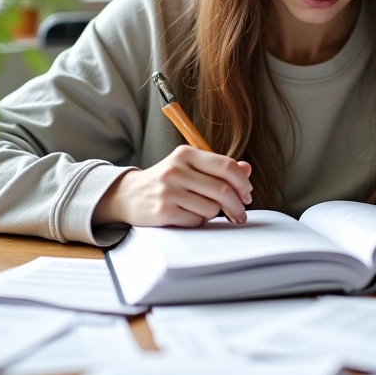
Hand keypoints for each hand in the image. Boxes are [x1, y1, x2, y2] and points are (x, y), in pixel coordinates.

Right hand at [92, 146, 251, 227]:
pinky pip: (196, 221)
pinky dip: (197, 221)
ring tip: (202, 210)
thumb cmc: (166, 181)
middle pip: (223, 190)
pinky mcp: (163, 211)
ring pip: (211, 208)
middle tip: (240, 214)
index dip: (243, 183)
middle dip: (237, 206)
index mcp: (186, 153)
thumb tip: (247, 169)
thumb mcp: (190, 167)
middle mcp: (176, 169)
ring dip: (214, 214)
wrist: (128, 195)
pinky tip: (187, 215)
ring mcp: (168, 190)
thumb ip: (218, 168)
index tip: (247, 194)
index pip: (227, 167)